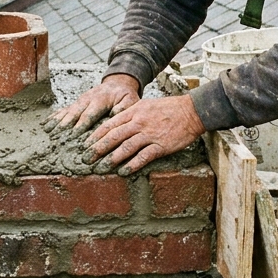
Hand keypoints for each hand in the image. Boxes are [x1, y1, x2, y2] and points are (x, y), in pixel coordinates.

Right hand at [44, 74, 141, 133]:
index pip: (89, 114)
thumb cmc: (125, 95)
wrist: (118, 83)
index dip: (81, 125)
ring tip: (47, 132)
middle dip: (65, 126)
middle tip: (56, 137)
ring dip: (57, 122)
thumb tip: (115, 116)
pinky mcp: (76, 103)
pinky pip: (63, 110)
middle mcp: (87, 99)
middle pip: (74, 114)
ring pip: (67, 112)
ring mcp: (80, 101)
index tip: (74, 136)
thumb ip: (124, 108)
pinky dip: (54, 117)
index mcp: (100, 99)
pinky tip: (45, 124)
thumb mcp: (131, 100)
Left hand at [87, 95, 205, 173]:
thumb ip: (130, 114)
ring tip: (100, 168)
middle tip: (86, 159)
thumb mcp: (146, 106)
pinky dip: (132, 165)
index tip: (85, 145)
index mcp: (134, 111)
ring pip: (125, 147)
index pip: (109, 124)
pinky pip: (143, 156)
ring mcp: (150, 134)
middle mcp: (139, 122)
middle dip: (97, 149)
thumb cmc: (169, 108)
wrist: (192, 111)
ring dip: (111, 159)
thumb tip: (114, 125)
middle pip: (113, 136)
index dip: (95, 136)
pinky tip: (123, 172)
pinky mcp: (161, 145)